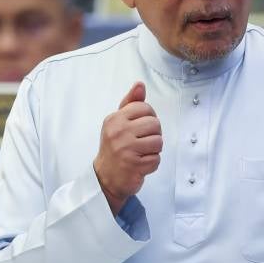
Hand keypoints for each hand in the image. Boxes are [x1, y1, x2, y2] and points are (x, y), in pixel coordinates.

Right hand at [94, 82, 162, 215]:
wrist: (105, 178)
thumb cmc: (115, 147)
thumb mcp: (118, 122)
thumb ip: (131, 103)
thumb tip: (140, 85)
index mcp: (115, 119)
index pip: (145, 108)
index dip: (148, 117)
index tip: (141, 127)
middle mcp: (119, 132)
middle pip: (155, 124)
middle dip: (153, 134)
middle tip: (142, 142)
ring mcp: (126, 149)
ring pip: (158, 142)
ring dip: (154, 150)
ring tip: (141, 153)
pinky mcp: (134, 165)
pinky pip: (157, 159)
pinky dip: (152, 163)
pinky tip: (140, 164)